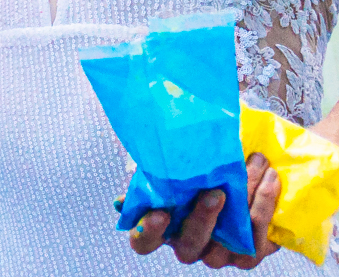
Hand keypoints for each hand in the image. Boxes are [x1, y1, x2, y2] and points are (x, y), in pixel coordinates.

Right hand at [129, 153, 280, 268]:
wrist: (243, 174)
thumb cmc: (199, 167)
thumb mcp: (176, 163)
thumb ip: (162, 166)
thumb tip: (151, 160)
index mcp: (162, 227)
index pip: (143, 241)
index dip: (149, 231)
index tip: (162, 213)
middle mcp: (188, 246)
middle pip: (189, 245)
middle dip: (203, 219)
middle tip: (216, 192)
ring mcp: (220, 255)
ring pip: (228, 243)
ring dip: (244, 203)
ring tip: (254, 163)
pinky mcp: (250, 253)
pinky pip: (258, 239)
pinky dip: (265, 205)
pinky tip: (270, 178)